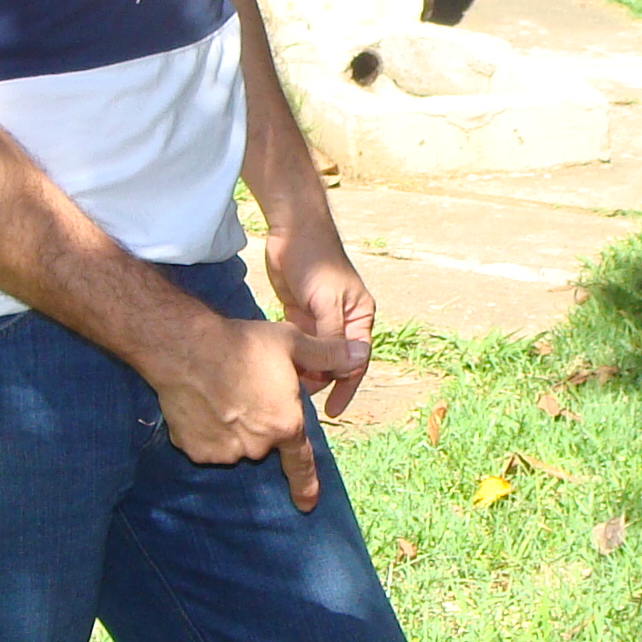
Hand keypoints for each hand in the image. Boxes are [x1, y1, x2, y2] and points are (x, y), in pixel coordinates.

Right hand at [154, 314, 365, 512]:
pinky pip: (206, 445)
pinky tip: (201, 404)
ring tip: (219, 394)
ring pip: (233, 445)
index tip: (309, 505)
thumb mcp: (292, 342)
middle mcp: (256, 446)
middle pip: (262, 443)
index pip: (301, 463)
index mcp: (285, 425)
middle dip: (257, 424)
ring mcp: (224, 452)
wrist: (185, 348)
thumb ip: (328, 354)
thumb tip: (360, 354)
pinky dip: (205, 431)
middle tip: (244, 391)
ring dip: (231, 429)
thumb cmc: (241, 343)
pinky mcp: (195, 450)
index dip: (306, 485)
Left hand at [264, 228, 375, 420]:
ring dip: (305, 371)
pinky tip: (282, 371)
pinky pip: (301, 344)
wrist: (291, 229)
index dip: (346, 388)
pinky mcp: (301, 313)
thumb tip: (345, 366)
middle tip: (299, 401)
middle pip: (335, 361)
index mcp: (360, 316)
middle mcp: (344, 320)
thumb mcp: (325, 300)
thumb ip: (333, 334)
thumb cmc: (315, 259)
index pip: (356, 360)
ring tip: (288, 389)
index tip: (333, 412)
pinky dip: (294, 357)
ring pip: (317, 355)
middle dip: (321, 381)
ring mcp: (322, 317)